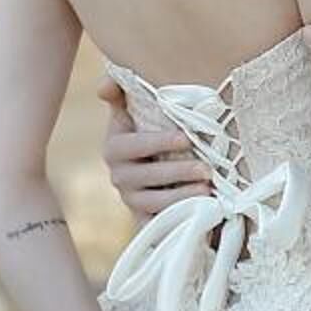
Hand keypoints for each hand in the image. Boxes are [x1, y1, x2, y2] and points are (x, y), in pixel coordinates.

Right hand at [98, 74, 209, 217]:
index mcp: (114, 147)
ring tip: (207, 190)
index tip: (186, 139)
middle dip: (177, 172)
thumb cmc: (148, 132)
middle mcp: (119, 176)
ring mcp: (132, 200)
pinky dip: (178, 218)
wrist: (156, 170)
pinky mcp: (145, 219)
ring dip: (181, 196)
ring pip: (154, 202)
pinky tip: (201, 212)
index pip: (131, 146)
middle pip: (145, 176)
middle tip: (206, 169)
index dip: (157, 143)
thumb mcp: (132, 111)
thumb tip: (102, 87)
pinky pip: (159, 223)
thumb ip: (120, 92)